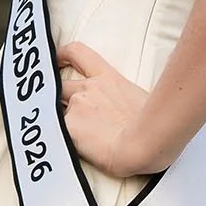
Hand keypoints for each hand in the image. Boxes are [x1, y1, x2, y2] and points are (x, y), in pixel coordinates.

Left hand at [57, 41, 156, 178]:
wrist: (141, 143)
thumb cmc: (151, 125)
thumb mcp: (139, 101)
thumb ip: (122, 100)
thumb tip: (123, 111)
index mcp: (108, 78)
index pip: (78, 53)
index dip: (64, 54)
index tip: (59, 59)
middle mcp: (88, 88)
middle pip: (59, 84)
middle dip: (56, 97)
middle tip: (58, 108)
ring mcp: (77, 105)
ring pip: (54, 110)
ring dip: (60, 122)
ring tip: (74, 141)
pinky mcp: (69, 126)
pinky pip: (56, 132)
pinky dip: (61, 140)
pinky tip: (72, 151)